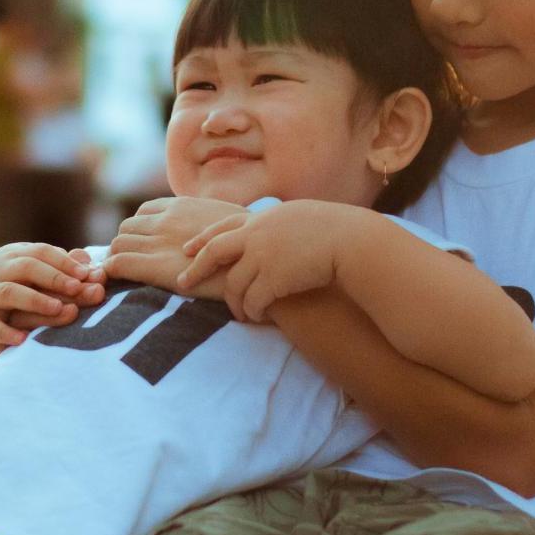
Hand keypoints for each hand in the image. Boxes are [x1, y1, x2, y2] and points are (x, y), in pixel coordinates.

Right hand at [0, 242, 106, 351]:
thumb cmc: (15, 281)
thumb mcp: (33, 269)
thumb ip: (61, 266)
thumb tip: (89, 261)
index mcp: (18, 256)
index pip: (42, 252)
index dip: (64, 262)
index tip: (86, 273)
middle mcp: (1, 271)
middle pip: (26, 267)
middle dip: (53, 277)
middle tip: (77, 288)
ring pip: (9, 292)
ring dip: (34, 299)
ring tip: (58, 308)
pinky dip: (5, 332)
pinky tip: (23, 340)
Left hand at [105, 196, 247, 296]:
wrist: (262, 264)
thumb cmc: (253, 248)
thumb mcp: (229, 222)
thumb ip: (209, 222)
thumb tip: (206, 230)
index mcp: (183, 206)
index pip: (144, 212)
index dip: (142, 229)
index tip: (147, 245)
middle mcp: (166, 220)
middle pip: (127, 227)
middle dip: (127, 244)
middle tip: (135, 263)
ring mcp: (159, 241)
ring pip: (118, 244)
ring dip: (119, 257)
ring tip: (128, 275)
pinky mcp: (156, 266)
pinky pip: (118, 263)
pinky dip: (112, 270)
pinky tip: (118, 280)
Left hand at [177, 200, 356, 321]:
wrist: (352, 242)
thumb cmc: (337, 230)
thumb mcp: (301, 217)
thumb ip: (280, 225)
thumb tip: (275, 229)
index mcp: (263, 218)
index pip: (224, 227)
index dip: (203, 239)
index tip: (187, 249)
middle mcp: (256, 235)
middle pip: (214, 252)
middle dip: (195, 269)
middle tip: (182, 283)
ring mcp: (262, 256)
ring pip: (234, 285)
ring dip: (235, 303)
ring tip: (240, 314)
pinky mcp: (273, 279)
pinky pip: (252, 301)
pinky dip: (252, 311)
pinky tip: (256, 317)